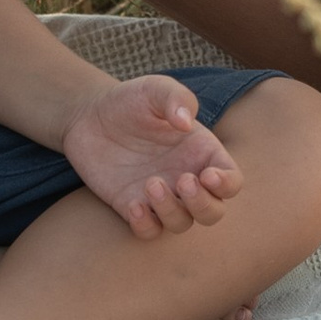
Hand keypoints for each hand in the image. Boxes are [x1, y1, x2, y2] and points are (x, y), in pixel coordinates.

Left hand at [63, 75, 242, 239]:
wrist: (89, 116)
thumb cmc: (130, 100)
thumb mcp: (154, 89)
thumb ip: (175, 98)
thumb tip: (186, 123)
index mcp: (202, 152)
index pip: (231, 181)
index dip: (226, 184)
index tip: (207, 174)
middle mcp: (186, 178)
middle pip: (213, 211)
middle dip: (203, 204)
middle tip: (183, 181)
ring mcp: (160, 196)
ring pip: (181, 223)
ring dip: (171, 211)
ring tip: (151, 183)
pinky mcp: (133, 207)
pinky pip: (149, 231)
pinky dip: (146, 225)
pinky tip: (133, 205)